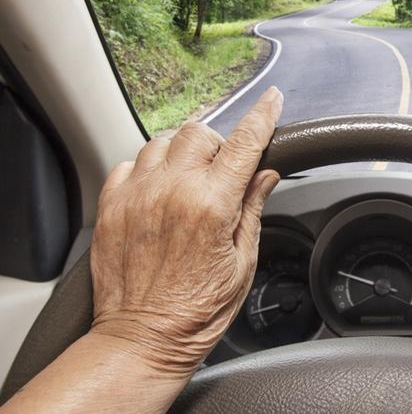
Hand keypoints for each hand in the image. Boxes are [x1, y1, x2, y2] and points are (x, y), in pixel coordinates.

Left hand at [90, 87, 282, 374]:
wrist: (144, 339)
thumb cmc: (196, 311)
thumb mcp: (242, 263)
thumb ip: (252, 209)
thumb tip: (265, 175)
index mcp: (211, 206)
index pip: (244, 144)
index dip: (262, 116)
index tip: (271, 100)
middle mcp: (172, 192)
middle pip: (198, 132)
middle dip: (216, 143)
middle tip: (222, 170)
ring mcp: (137, 196)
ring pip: (161, 141)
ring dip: (181, 152)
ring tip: (188, 181)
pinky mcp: (111, 207)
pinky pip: (128, 164)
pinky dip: (147, 168)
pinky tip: (158, 191)